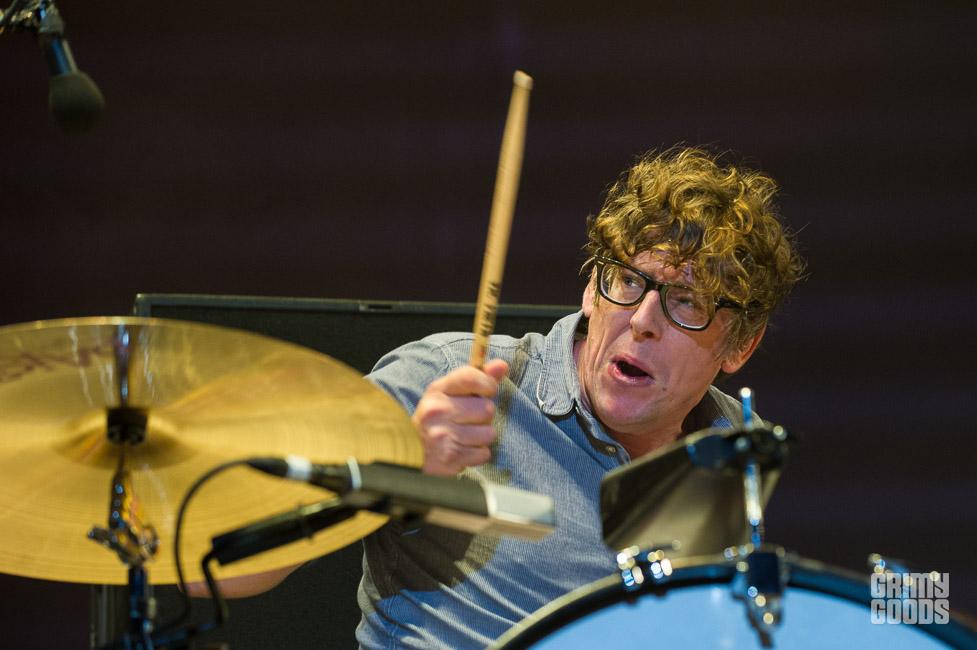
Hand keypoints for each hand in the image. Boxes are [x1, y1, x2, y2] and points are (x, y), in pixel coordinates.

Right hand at [412, 358, 508, 474]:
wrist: (413, 450)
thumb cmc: (437, 417)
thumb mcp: (450, 392)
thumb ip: (478, 378)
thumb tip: (502, 365)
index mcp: (438, 391)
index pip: (470, 378)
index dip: (488, 384)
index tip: (488, 391)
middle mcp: (438, 411)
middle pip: (487, 409)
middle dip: (484, 416)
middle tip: (469, 419)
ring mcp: (444, 435)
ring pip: (488, 433)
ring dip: (482, 436)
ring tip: (465, 435)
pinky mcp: (451, 457)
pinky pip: (484, 454)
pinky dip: (478, 454)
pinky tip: (463, 449)